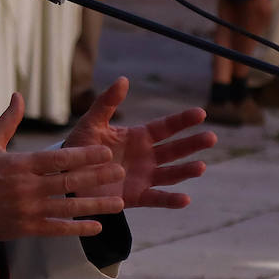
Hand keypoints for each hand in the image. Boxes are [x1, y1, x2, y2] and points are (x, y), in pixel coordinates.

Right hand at [0, 92, 126, 239]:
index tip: (106, 152)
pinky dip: (78, 229)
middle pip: (70, 181)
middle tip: (120, 172)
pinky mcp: (26, 228)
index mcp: (21, 164)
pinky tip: (97, 227)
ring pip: (69, 207)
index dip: (85, 156)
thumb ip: (8, 121)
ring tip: (119, 203)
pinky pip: (57, 229)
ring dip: (96, 205)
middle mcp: (28, 187)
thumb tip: (18, 95)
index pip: (60, 159)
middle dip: (98, 177)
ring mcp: (28, 210)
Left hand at [63, 77, 214, 209]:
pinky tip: (185, 199)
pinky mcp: (136, 197)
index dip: (183, 120)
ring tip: (201, 166)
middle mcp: (146, 157)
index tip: (201, 113)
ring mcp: (143, 177)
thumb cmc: (79, 147)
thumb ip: (107, 103)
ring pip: (171, 174)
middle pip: (175, 150)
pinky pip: (157, 198)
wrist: (66, 178)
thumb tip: (124, 79)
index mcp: (138, 137)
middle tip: (211, 138)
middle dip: (193, 144)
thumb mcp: (91, 123)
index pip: (166, 127)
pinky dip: (171, 200)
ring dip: (186, 170)